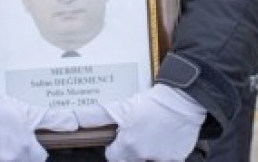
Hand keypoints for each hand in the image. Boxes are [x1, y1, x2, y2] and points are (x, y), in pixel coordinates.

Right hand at [0, 87, 76, 161]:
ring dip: (8, 157)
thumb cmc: (0, 107)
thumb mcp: (28, 112)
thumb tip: (74, 123)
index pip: (39, 159)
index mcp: (26, 146)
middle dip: (21, 156)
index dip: (34, 152)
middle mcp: (12, 158)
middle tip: (11, 143)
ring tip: (1, 146)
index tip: (27, 145)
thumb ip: (53, 119)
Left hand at [75, 83, 205, 161]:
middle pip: (132, 158)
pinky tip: (168, 136)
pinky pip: (167, 158)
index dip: (117, 148)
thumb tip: (74, 117)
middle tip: (140, 131)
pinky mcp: (177, 158)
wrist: (183, 100)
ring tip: (154, 132)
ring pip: (150, 158)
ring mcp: (161, 159)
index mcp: (127, 149)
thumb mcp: (121, 107)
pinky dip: (166, 151)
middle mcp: (142, 157)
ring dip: (149, 150)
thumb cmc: (150, 103)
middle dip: (134, 149)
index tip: (122, 138)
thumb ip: (97, 116)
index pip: (114, 157)